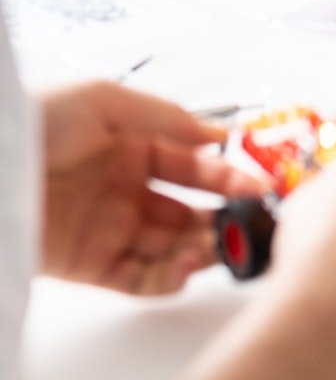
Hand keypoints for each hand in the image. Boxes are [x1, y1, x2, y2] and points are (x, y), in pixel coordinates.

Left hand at [40, 81, 264, 295]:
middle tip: (248, 223)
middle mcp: (125, 189)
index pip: (191, 165)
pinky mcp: (90, 267)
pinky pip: (139, 280)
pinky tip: (188, 267)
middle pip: (187, 211)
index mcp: (131, 146)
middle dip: (221, 218)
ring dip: (201, 250)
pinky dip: (168, 279)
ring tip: (222, 248)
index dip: (226, 174)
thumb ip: (165, 116)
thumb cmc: (36, 120)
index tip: (257, 183)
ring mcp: (109, 229)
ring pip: (170, 248)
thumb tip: (215, 134)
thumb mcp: (106, 98)